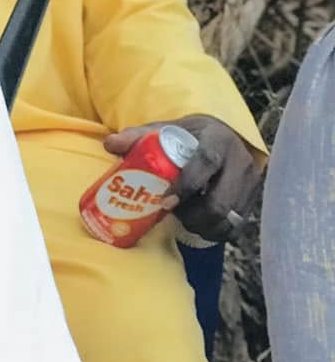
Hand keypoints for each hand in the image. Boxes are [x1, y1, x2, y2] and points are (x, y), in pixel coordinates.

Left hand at [104, 115, 262, 242]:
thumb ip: (137, 136)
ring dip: (201, 225)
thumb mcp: (164, 130)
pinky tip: (198, 223)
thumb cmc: (187, 137)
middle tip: (171, 213)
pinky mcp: (252, 199)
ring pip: (228, 218)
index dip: (187, 185)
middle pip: (220, 202)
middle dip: (192, 216)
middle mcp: (240, 161)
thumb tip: (110, 143)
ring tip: (184, 216)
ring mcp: (250, 182)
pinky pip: (235, 226)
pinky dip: (214, 231)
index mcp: (217, 140)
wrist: (222, 136)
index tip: (165, 201)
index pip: (207, 163)